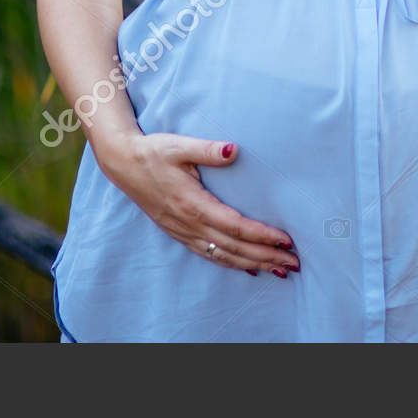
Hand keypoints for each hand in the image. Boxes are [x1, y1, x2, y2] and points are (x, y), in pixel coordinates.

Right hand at [98, 131, 300, 276]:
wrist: (122, 164)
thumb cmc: (153, 152)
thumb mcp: (179, 145)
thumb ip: (207, 149)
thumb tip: (233, 150)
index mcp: (193, 204)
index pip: (236, 226)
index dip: (262, 236)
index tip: (286, 240)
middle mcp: (189, 224)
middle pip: (234, 248)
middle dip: (266, 257)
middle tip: (294, 263)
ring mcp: (183, 232)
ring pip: (223, 256)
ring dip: (253, 265)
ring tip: (279, 271)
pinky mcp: (178, 233)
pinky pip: (209, 255)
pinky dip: (232, 264)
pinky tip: (249, 269)